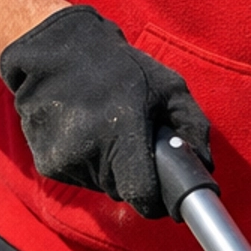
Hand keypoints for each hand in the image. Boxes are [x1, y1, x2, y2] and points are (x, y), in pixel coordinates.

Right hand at [0, 3, 209, 218]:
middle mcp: (89, 150)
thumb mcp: (168, 87)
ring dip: (108, 169)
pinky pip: (77, 177)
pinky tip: (84, 132)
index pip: (142, 196)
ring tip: (106, 130)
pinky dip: (86, 164)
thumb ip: (193, 127)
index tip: (161, 190)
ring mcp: (63, 158)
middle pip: (122, 191)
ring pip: (99, 186)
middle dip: (133, 176)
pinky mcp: (44, 162)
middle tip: (132, 142)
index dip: (156, 198)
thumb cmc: (121, 69)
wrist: (57, 51)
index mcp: (123, 132)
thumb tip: (206, 167)